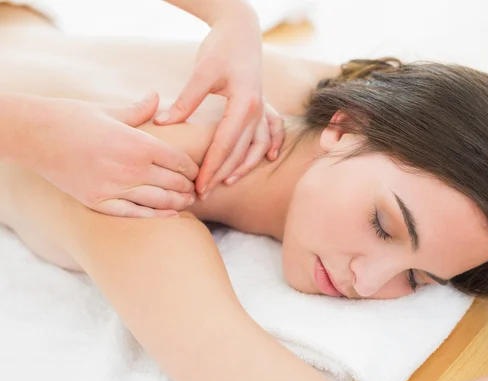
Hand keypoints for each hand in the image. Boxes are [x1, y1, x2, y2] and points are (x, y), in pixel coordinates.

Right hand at [32, 92, 198, 216]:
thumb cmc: (74, 118)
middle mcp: (131, 168)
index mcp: (139, 143)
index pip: (179, 160)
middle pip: (173, 183)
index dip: (192, 168)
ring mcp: (115, 187)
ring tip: (188, 203)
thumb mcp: (110, 110)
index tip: (198, 171)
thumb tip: (156, 96)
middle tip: (198, 190)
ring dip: (178, 203)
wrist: (35, 135)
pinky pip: (134, 213)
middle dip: (189, 187)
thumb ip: (139, 109)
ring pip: (159, 201)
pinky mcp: (98, 201)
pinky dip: (155, 216)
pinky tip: (169, 216)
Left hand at [153, 13, 283, 198]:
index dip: (211, 166)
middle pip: (241, 151)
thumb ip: (186, 100)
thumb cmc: (221, 48)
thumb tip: (165, 123)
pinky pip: (270, 133)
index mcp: (244, 103)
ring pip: (257, 147)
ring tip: (226, 182)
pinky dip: (268, 148)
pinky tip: (266, 160)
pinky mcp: (262, 106)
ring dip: (243, 167)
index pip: (226, 143)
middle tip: (203, 192)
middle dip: (222, 173)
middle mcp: (258, 110)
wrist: (242, 29)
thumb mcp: (202, 72)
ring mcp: (262, 109)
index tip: (198, 184)